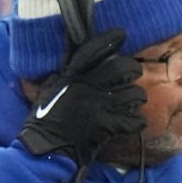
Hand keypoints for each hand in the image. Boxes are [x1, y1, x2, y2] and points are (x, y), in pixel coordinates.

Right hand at [18, 28, 147, 162]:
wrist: (45, 149)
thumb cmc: (44, 121)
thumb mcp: (49, 91)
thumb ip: (63, 77)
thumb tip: (71, 64)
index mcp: (70, 77)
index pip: (91, 51)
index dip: (108, 40)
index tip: (121, 33)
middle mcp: (86, 88)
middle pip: (122, 68)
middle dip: (133, 69)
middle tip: (133, 74)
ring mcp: (99, 107)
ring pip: (133, 93)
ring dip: (137, 97)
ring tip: (133, 101)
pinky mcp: (107, 126)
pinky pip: (134, 119)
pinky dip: (137, 122)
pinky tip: (133, 123)